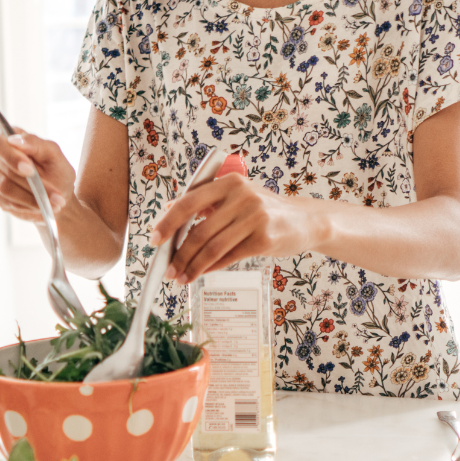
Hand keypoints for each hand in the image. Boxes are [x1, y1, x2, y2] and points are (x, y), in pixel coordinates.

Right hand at [0, 130, 75, 221]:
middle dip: (29, 184)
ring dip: (32, 198)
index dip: (13, 158)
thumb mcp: (53, 154)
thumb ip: (37, 144)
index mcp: (7, 138)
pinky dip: (27, 206)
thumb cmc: (55, 170)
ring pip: (5, 188)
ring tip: (56, 203)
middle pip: (3, 169)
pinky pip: (8, 203)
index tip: (30, 170)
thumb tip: (15, 140)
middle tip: (52, 194)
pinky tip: (43, 207)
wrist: (56, 196)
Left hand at [153, 173, 320, 283]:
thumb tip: (170, 213)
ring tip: (180, 278)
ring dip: (192, 266)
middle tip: (168, 270)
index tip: (154, 240)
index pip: (189, 202)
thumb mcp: (238, 197)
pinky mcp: (264, 239)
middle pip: (199, 231)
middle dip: (179, 254)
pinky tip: (201, 274)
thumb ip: (207, 203)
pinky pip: (229, 257)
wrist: (305, 221)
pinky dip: (211, 268)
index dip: (168, 223)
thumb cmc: (266, 210)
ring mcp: (255, 218)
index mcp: (230, 182)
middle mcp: (242, 196)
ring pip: (212, 248)